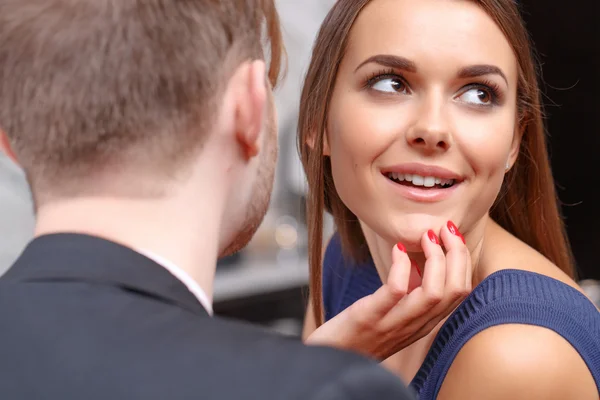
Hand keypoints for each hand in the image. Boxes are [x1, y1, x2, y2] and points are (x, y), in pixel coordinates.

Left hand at [305, 221, 471, 359]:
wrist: (329, 359)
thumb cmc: (359, 333)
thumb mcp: (394, 314)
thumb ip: (411, 294)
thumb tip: (420, 264)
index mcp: (424, 322)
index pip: (460, 291)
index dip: (462, 260)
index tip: (452, 234)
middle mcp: (416, 325)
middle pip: (455, 290)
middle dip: (457, 254)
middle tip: (446, 228)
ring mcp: (394, 324)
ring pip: (433, 293)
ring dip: (436, 258)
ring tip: (427, 236)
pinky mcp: (370, 318)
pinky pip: (396, 291)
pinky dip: (402, 266)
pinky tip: (396, 249)